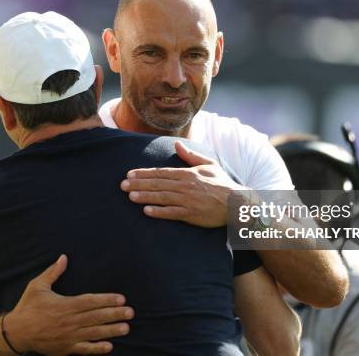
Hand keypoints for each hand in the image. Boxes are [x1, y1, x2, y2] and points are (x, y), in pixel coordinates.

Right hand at [4, 255, 133, 355]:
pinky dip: (97, 349)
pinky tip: (109, 347)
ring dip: (111, 331)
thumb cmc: (27, 307)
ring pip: (94, 333)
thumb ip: (53, 272)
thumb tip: (63, 257)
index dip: (107, 300)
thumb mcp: (37, 286)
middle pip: (97, 317)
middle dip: (115, 314)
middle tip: (130, 312)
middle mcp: (70, 321)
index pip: (91, 302)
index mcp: (65, 305)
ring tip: (125, 328)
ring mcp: (68, 336)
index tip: (121, 299)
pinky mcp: (65, 348)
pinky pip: (84, 349)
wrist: (16, 332)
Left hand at [121, 141, 242, 227]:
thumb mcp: (208, 164)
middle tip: (122, 185)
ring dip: (144, 196)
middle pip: (158, 184)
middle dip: (138, 184)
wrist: (237, 203)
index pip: (161, 172)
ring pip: (162, 197)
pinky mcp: (191, 214)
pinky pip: (172, 212)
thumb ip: (190, 155)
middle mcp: (185, 186)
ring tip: (130, 196)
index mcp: (188, 174)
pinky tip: (147, 211)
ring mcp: (188, 200)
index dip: (144, 173)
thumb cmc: (222, 183)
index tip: (129, 173)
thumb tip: (176, 143)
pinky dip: (159, 211)